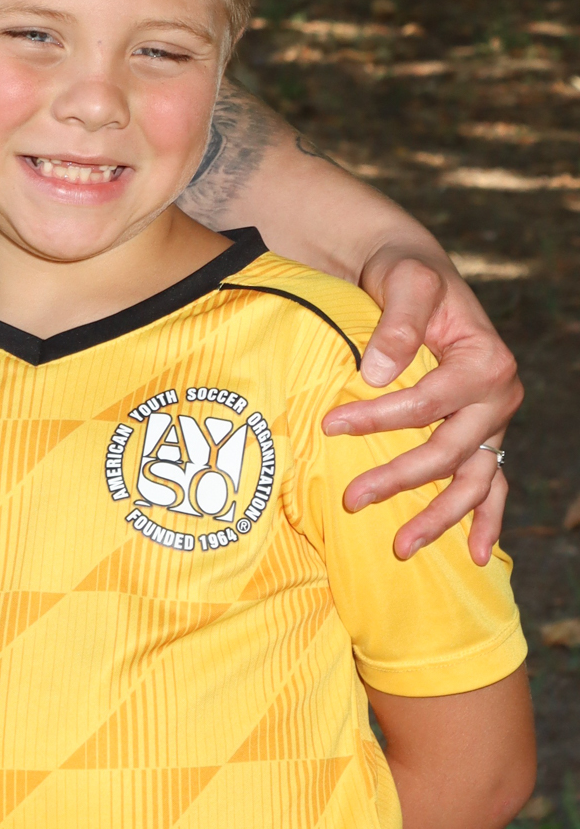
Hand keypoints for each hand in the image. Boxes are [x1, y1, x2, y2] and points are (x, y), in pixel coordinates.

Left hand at [327, 244, 519, 563]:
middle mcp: (498, 397)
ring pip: (474, 481)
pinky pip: (490, 484)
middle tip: (351, 499)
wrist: (417, 275)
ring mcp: (493, 422)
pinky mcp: (482, 435)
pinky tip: (476, 553)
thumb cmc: (407, 275)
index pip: (428, 404)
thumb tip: (374, 377)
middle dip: (399, 479)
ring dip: (441, 517)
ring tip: (402, 545)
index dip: (378, 419)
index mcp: (485, 361)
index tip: (329, 426)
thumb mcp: (404, 281)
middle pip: (449, 451)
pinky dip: (486, 519)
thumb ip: (397, 325)